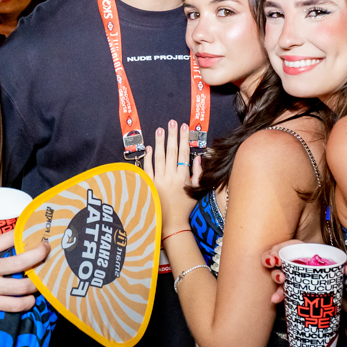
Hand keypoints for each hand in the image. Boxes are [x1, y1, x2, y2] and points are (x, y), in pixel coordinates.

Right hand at [0, 231, 48, 317]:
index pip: (10, 238)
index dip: (25, 232)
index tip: (34, 230)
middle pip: (24, 261)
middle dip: (40, 254)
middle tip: (47, 249)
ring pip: (24, 286)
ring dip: (38, 281)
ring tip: (43, 276)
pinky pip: (14, 305)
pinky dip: (27, 302)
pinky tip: (31, 298)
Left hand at [143, 120, 200, 236]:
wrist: (171, 224)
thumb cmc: (185, 208)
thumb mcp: (197, 191)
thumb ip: (198, 174)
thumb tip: (197, 157)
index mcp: (183, 177)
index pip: (183, 153)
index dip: (184, 139)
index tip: (185, 127)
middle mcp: (171, 176)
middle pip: (171, 151)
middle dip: (172, 135)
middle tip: (172, 122)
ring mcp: (159, 180)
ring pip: (159, 157)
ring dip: (159, 142)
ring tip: (160, 129)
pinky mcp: (149, 184)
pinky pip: (148, 168)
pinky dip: (148, 157)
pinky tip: (148, 147)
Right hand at [262, 239, 346, 303]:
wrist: (328, 277)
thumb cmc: (326, 264)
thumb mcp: (333, 260)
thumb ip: (341, 262)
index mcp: (296, 250)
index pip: (280, 248)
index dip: (274, 253)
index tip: (276, 260)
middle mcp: (289, 261)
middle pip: (273, 261)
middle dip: (272, 266)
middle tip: (280, 274)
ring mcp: (288, 274)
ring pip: (276, 275)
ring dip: (276, 279)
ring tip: (280, 284)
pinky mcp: (290, 287)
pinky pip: (281, 290)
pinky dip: (279, 295)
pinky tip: (276, 300)